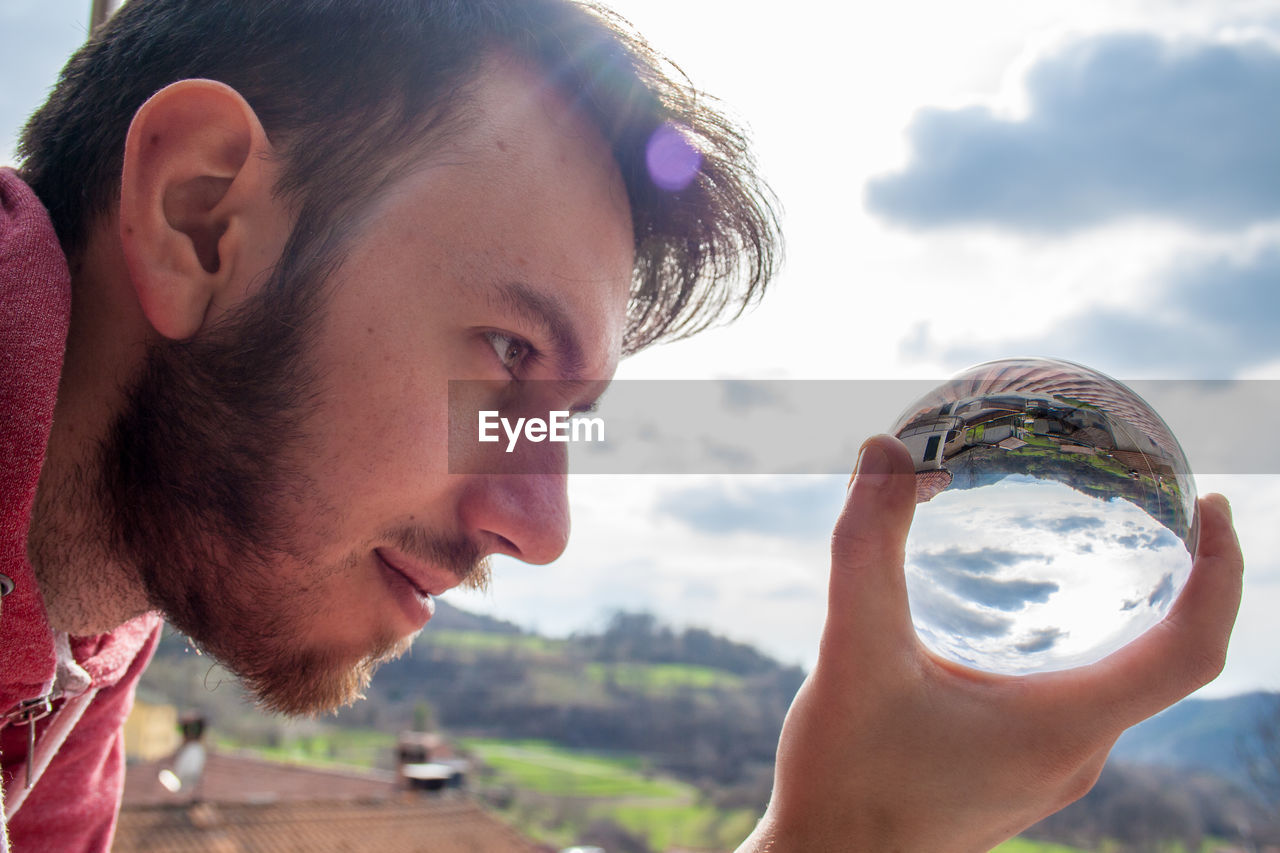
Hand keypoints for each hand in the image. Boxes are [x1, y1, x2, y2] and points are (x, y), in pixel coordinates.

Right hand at [738, 435, 1242, 852]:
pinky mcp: (1020, 775)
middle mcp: (1075, 754)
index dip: (1223, 573)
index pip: (1192, 650)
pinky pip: (1083, 704)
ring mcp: (1050, 772)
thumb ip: (867, 549)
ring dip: (1132, 616)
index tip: (1211, 504)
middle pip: (1170, 662)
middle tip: (1156, 505)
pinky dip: (1085, 648)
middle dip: (1181, 581)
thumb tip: (885, 449)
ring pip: (1123, 684)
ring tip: (1099, 548)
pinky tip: (1027, 622)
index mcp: (1064, 727)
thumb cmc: (844, 779)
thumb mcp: (854, 652)